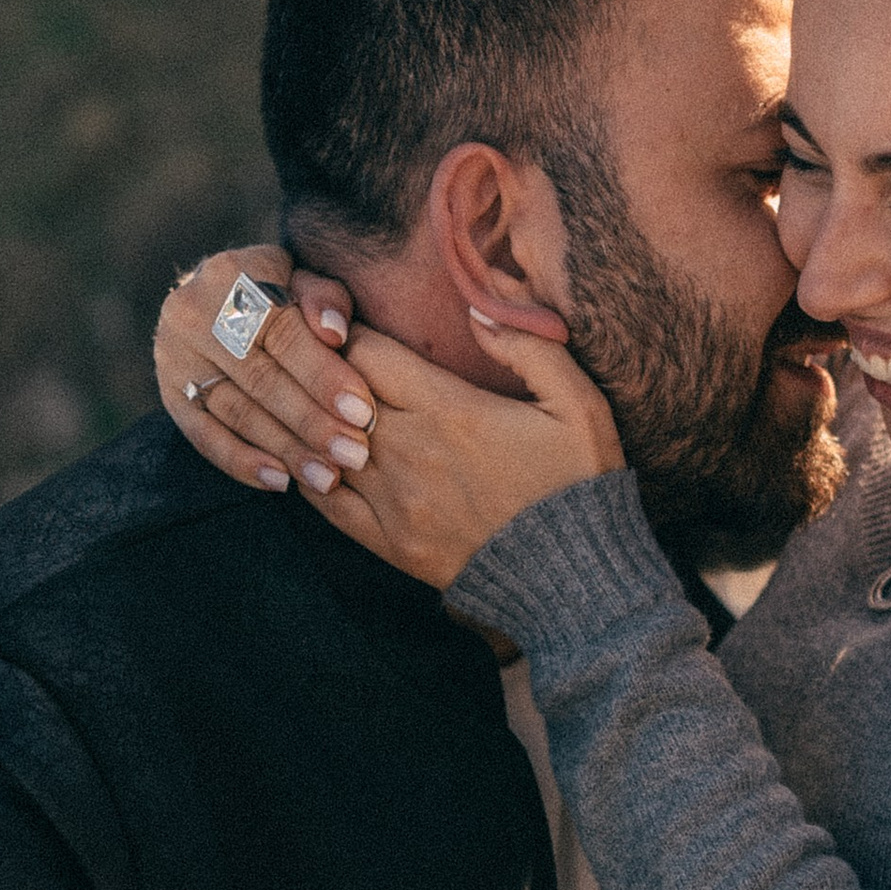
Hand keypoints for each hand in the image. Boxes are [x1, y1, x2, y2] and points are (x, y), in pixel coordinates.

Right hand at [154, 248, 371, 494]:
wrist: (222, 298)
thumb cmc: (282, 292)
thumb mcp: (305, 280)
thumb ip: (324, 298)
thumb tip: (335, 332)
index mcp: (232, 275)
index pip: (282, 333)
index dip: (324, 375)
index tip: (363, 413)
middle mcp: (191, 313)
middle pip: (259, 379)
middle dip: (311, 422)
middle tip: (354, 456)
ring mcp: (173, 356)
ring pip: (236, 412)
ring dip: (285, 450)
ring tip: (328, 477)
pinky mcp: (168, 392)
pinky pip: (203, 436)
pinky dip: (242, 463)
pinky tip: (280, 482)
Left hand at [294, 315, 626, 589]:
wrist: (574, 581)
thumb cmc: (578, 484)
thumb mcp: (578, 404)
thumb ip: (529, 347)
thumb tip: (479, 309)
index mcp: (450, 409)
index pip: (367, 352)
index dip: (350, 331)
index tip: (348, 323)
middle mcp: (410, 451)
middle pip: (337, 392)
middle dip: (327, 370)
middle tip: (320, 356)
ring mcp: (394, 500)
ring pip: (324, 445)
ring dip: (317, 422)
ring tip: (312, 404)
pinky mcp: (389, 543)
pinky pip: (327, 501)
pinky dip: (312, 474)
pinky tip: (315, 458)